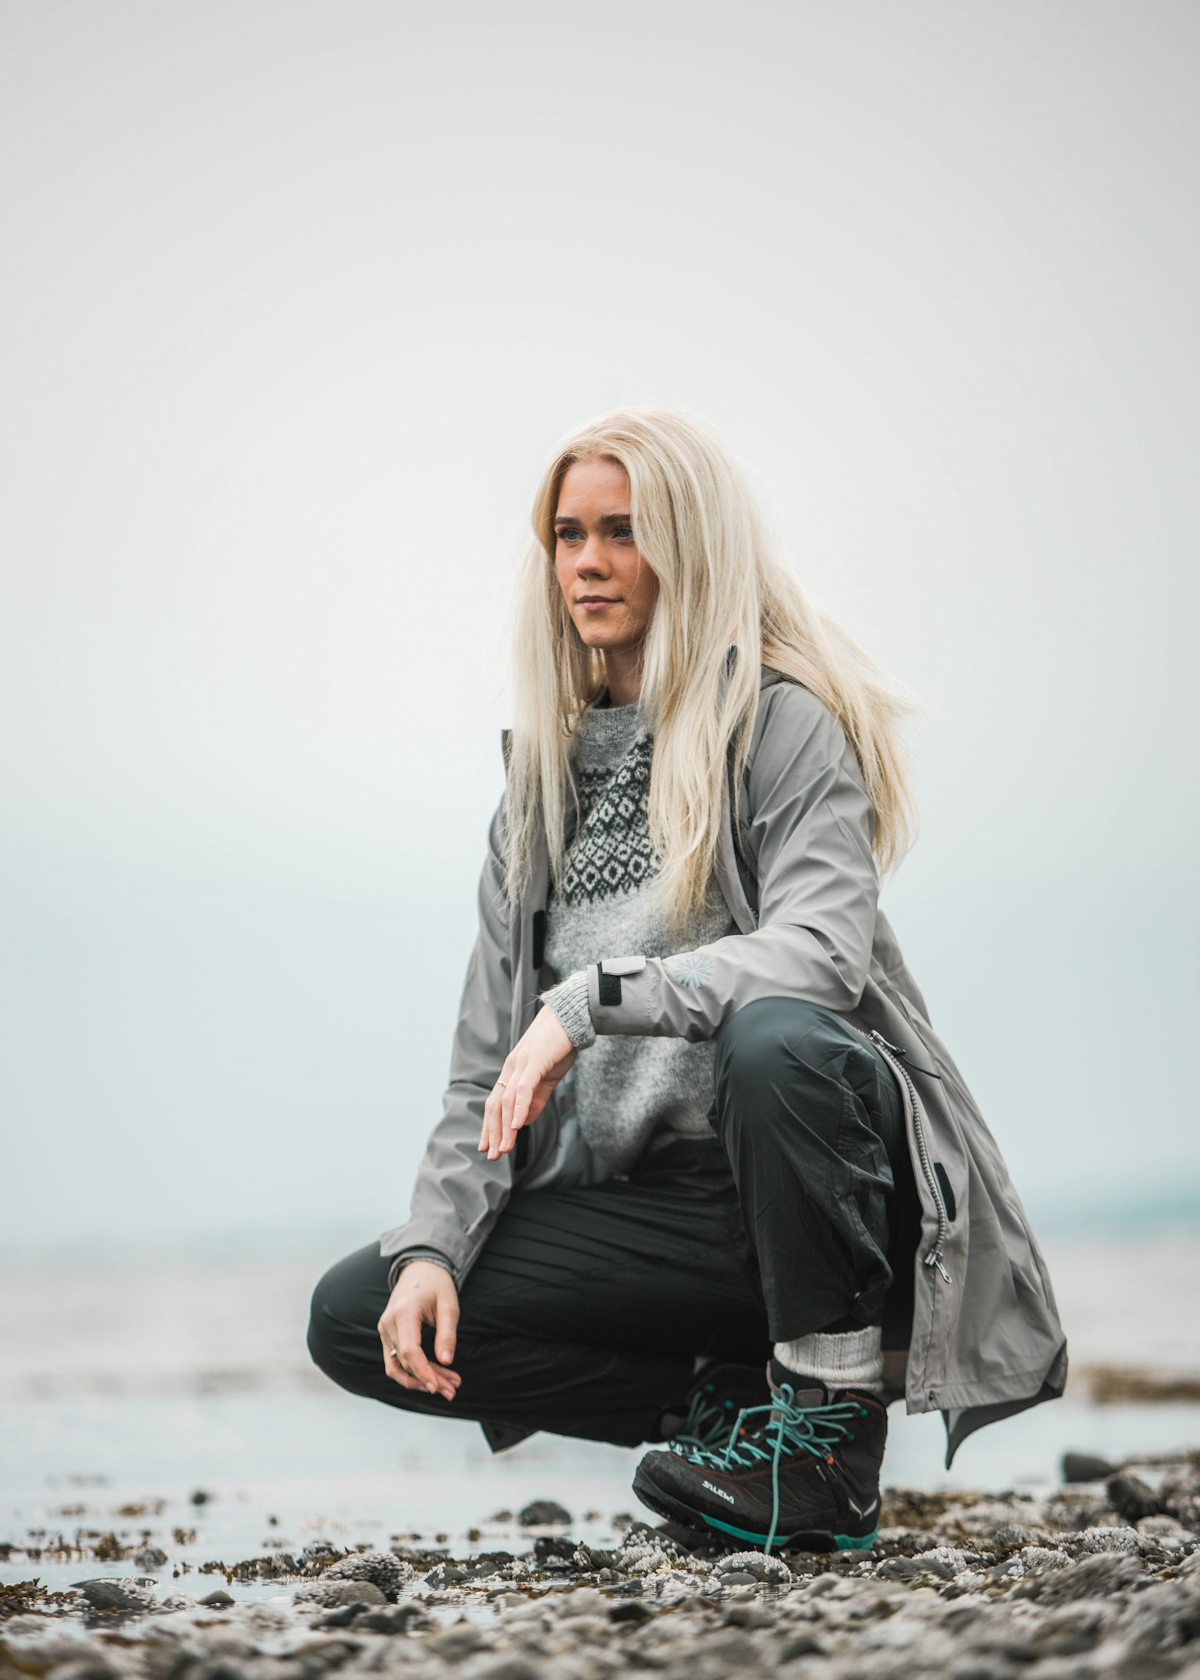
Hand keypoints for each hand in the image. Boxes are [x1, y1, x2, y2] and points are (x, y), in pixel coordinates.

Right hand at [377, 1260, 460, 1399]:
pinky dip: (414, 1371)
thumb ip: (447, 1333)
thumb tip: (447, 1361)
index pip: (408, 1351)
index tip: (438, 1387)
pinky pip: (397, 1360)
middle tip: (453, 1391)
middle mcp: (388, 1323)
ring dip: (419, 1380)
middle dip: (428, 1380)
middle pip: (405, 1362)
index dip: (422, 1372)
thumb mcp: (449, 1305)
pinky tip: (434, 1376)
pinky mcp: (387, 1335)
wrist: (419, 1269)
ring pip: (398, 1366)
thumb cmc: (436, 1285)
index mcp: (403, 1313)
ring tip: (447, 1386)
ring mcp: (385, 1330)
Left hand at [478, 1006, 575, 1160]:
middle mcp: (511, 1068)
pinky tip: (519, 1125)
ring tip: (505, 1148)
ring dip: (505, 1127)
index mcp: (512, 1071)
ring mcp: (521, 1064)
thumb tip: (524, 1121)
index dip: (489, 1126)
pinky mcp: (534, 1061)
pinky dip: (519, 1108)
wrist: (571, 1015)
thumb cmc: (559, 1044)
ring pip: (507, 1101)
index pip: (495, 1103)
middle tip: (494, 1155)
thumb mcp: (546, 1076)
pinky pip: (523, 1089)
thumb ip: (535, 1098)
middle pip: (495, 1105)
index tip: (487, 1147)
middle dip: (493, 1132)